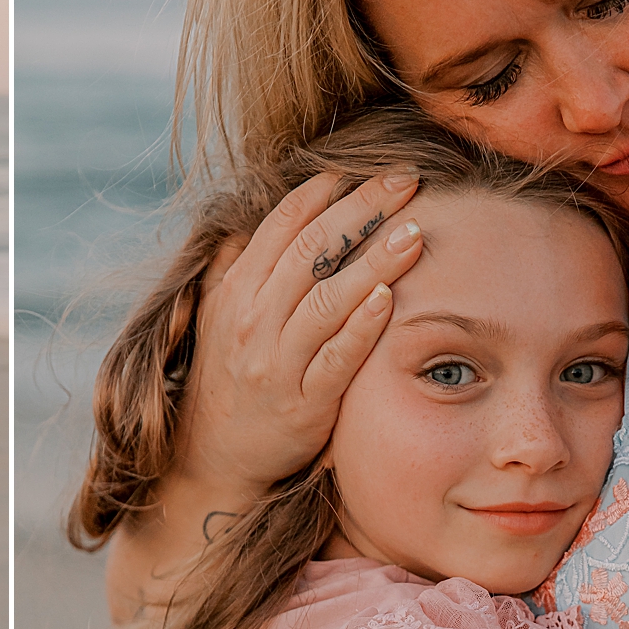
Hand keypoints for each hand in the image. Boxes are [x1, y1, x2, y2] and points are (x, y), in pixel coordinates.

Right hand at [182, 172, 425, 493]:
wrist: (213, 459)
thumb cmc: (228, 382)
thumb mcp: (218, 320)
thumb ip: (234, 270)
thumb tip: (247, 223)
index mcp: (237, 294)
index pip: (281, 227)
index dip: (324, 192)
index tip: (362, 169)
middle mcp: (253, 323)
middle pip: (311, 251)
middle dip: (362, 209)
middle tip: (407, 179)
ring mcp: (277, 364)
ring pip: (327, 299)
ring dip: (374, 261)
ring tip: (415, 230)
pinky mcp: (303, 404)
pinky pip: (336, 358)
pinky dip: (361, 327)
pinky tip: (389, 299)